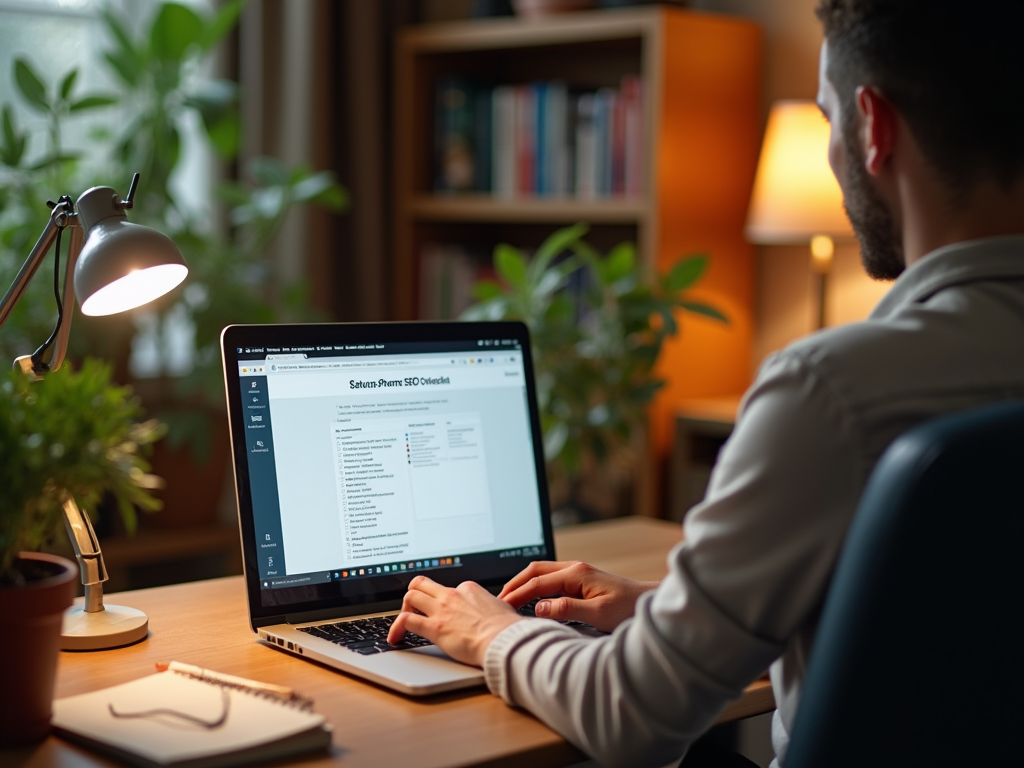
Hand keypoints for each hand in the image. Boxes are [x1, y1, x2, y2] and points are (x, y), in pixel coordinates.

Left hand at [387, 576, 523, 666]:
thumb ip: (491, 607)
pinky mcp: (433, 627)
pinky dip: (396, 628)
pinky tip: (395, 638)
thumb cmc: (507, 629)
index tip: (442, 611)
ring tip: (403, 623)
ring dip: (404, 608)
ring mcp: (441, 610)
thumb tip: (493, 611)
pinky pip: (406, 620)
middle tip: (414, 608)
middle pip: (422, 583)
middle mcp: (452, 595)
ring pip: (411, 596)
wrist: (504, 640)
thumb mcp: (501, 608)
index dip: (441, 599)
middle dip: (415, 594)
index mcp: (469, 589)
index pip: (447, 588)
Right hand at [498, 561, 658, 632]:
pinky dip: (535, 586)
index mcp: (577, 574)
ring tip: (509, 599)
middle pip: (535, 570)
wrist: (650, 604)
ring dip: (524, 583)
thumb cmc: (629, 610)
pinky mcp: (582, 580)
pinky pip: (551, 579)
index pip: (537, 582)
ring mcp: (578, 573)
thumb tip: (539, 608)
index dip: (517, 594)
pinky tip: (530, 598)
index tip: (502, 606)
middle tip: (498, 600)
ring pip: (542, 573)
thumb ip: (567, 609)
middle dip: (515, 584)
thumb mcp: (598, 614)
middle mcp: (575, 568)